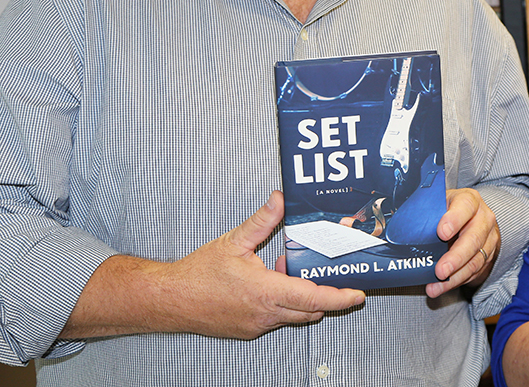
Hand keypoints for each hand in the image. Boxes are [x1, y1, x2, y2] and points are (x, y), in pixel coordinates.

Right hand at [169, 190, 364, 338]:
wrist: (170, 300)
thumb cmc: (198, 274)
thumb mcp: (234, 241)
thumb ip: (263, 220)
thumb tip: (280, 199)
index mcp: (265, 293)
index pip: (313, 298)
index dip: (340, 297)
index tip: (357, 294)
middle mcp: (265, 314)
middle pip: (311, 311)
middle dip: (329, 297)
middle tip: (339, 280)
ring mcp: (257, 325)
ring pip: (295, 316)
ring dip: (304, 299)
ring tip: (293, 272)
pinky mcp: (249, 330)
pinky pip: (278, 319)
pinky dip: (285, 304)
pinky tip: (275, 283)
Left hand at [425, 188, 499, 298]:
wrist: (473, 218)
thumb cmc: (450, 210)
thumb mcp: (440, 204)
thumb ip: (428, 212)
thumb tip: (404, 227)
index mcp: (469, 200)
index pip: (464, 207)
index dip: (454, 220)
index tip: (441, 233)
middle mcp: (483, 219)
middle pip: (472, 239)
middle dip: (455, 258)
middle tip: (440, 271)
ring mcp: (488, 239)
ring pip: (474, 260)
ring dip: (454, 276)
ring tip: (436, 285)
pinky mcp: (487, 256)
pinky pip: (473, 272)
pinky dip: (456, 281)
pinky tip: (441, 287)